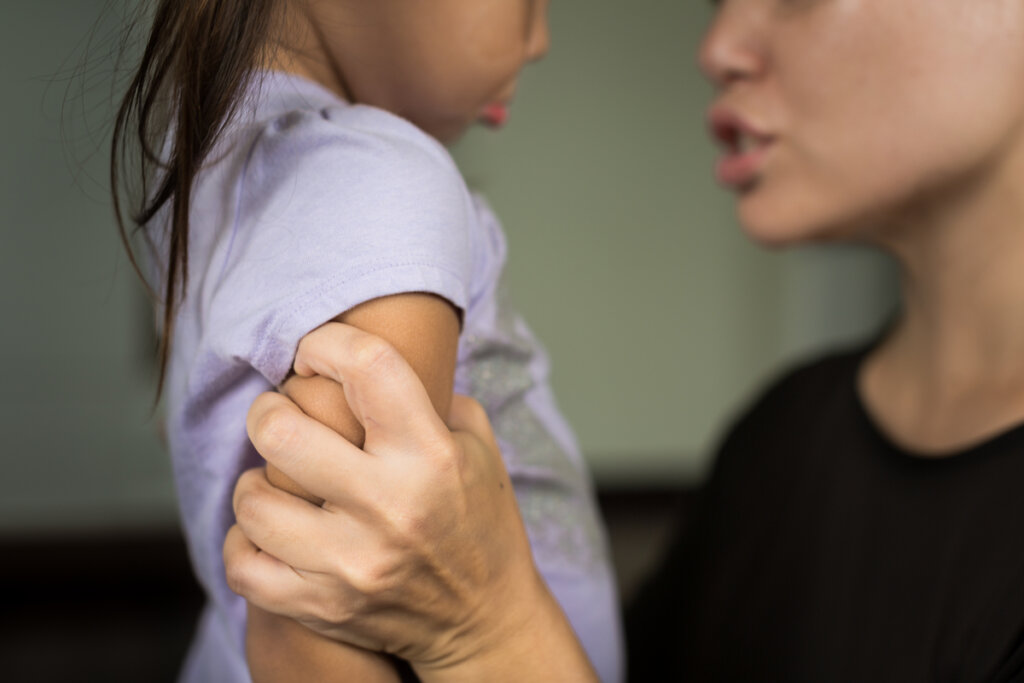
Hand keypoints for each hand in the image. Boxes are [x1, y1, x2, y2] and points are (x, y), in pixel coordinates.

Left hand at [223, 324, 594, 679]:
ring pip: (253, 502)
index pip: (368, 366)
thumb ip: (432, 396)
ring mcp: (352, 562)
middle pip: (283, 433)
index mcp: (432, 455)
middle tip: (279, 415)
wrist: (485, 618)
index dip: (328, 343)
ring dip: (253, 482)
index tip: (315, 353)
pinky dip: (243, 543)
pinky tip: (264, 532)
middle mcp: (391, 505)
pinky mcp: (324, 606)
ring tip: (271, 479)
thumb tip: (368, 364)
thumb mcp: (478, 447)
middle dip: (269, 411)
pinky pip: (243, 567)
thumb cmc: (480, 523)